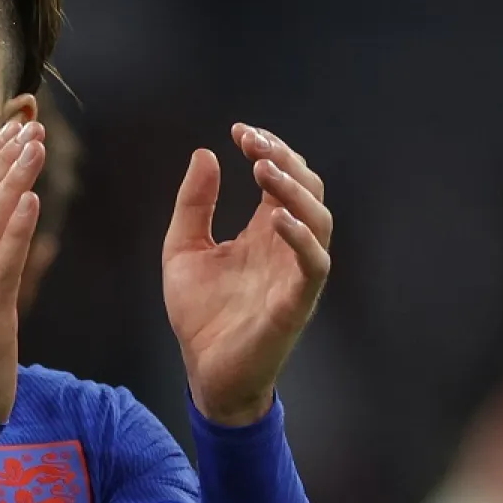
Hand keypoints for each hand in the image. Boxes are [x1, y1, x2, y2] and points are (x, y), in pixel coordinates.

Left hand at [162, 124, 331, 424]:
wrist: (203, 371)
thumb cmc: (200, 315)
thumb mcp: (183, 249)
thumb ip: (194, 205)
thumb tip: (206, 154)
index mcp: (264, 232)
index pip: (282, 178)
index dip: (268, 149)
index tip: (239, 131)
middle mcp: (286, 247)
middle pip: (307, 189)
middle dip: (284, 159)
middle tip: (253, 143)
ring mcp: (295, 273)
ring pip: (319, 220)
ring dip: (295, 190)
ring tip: (264, 169)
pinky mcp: (296, 302)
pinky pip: (314, 264)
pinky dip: (301, 237)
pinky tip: (277, 216)